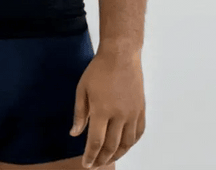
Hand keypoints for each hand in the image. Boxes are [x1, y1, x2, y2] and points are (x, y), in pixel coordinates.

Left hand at [69, 51, 145, 167]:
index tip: (86, 164)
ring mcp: (132, 114)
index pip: (96, 142)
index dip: (90, 156)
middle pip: (111, 147)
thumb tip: (74, 133)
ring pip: (126, 144)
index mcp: (102, 110)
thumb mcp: (82, 89)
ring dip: (117, 155)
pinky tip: (124, 146)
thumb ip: (79, 113)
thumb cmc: (98, 70)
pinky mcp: (141, 110)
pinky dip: (131, 144)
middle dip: (102, 159)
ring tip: (107, 160)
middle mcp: (119, 116)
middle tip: (95, 165)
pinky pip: (138, 133)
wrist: (121, 56)